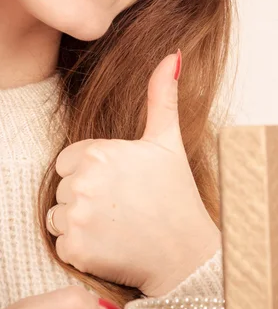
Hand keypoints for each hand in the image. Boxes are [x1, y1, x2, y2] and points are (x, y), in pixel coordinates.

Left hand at [49, 52, 220, 296]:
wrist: (187, 253)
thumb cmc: (178, 196)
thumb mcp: (168, 142)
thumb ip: (162, 96)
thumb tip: (173, 54)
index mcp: (100, 153)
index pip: (70, 161)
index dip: (95, 173)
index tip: (123, 186)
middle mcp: (84, 183)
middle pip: (63, 187)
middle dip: (87, 196)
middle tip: (124, 207)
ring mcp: (78, 217)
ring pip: (59, 215)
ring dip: (81, 223)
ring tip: (118, 227)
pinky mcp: (75, 249)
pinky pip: (63, 244)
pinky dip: (83, 248)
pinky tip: (112, 246)